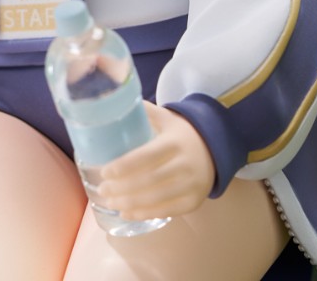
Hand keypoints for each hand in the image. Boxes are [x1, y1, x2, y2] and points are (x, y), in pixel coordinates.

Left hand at [91, 102, 214, 220]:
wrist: (214, 150)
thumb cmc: (180, 134)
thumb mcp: (166, 118)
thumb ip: (144, 111)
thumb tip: (112, 102)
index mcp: (174, 143)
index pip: (146, 156)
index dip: (123, 167)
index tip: (104, 172)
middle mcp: (185, 165)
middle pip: (149, 181)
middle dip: (121, 188)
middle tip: (102, 190)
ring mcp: (191, 186)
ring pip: (156, 199)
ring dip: (129, 204)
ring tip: (109, 202)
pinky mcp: (194, 202)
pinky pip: (167, 211)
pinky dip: (145, 214)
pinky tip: (127, 213)